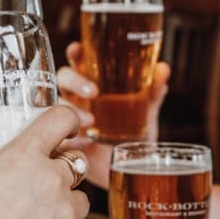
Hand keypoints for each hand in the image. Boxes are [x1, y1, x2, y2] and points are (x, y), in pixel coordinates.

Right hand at [0, 106, 95, 218]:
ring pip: (82, 203)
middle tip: (42, 190)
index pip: (60, 118)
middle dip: (61, 175)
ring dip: (67, 210)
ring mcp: (65, 213)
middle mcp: (50, 179)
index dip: (66, 121)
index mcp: (22, 155)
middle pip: (75, 165)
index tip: (67, 127)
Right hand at [56, 40, 171, 190]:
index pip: (79, 61)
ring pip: (57, 106)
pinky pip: (57, 136)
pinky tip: (82, 142)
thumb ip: (153, 90)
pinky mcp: (67, 142)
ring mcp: (69, 119)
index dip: (75, 53)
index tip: (78, 49)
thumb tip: (163, 69)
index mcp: (94, 83)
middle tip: (93, 93)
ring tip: (90, 121)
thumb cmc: (135, 132)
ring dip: (70, 111)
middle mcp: (78, 98)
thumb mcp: (146, 110)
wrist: (132, 169)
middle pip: (63, 79)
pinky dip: (67, 137)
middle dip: (74, 82)